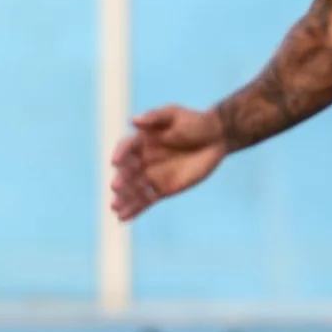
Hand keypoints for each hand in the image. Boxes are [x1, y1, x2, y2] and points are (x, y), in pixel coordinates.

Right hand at [110, 105, 228, 220]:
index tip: (115, 161)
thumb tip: (133, 121)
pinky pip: (146, 200)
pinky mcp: (163, 189)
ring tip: (115, 207)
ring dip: (124, 198)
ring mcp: (152, 176)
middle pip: (128, 171)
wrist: (217, 138)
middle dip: (121, 179)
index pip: (127, 148)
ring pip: (134, 189)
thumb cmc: (195, 122)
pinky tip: (123, 217)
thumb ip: (154, 117)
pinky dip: (135, 209)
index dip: (121, 154)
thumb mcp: (175, 114)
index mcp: (142, 140)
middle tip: (116, 187)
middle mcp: (143, 159)